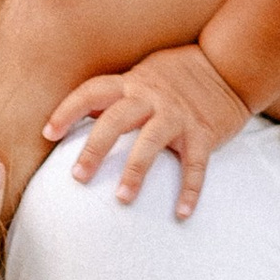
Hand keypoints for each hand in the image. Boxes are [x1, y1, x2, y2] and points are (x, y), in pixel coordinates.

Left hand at [44, 43, 250, 215]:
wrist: (230, 65)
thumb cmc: (180, 73)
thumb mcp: (144, 74)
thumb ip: (117, 92)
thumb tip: (81, 112)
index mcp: (133, 83)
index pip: (93, 92)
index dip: (68, 110)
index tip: (49, 133)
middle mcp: (152, 98)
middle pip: (116, 120)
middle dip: (95, 148)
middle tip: (78, 176)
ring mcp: (178, 116)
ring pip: (150, 143)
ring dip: (135, 171)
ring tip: (122, 199)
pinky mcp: (204, 133)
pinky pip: (195, 165)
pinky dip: (189, 190)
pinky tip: (181, 214)